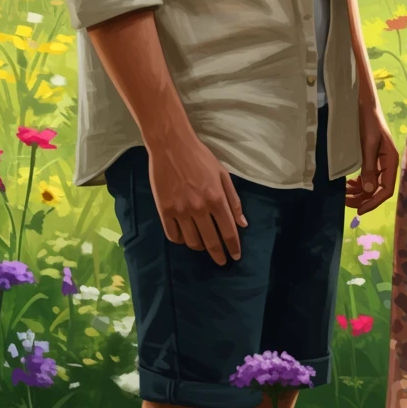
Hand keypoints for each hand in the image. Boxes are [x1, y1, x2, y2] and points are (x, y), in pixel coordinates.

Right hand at [147, 135, 247, 265]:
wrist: (171, 146)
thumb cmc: (200, 158)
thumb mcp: (223, 175)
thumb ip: (233, 200)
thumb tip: (242, 224)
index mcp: (216, 198)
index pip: (228, 231)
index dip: (233, 247)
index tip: (235, 257)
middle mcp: (199, 208)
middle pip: (211, 241)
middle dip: (219, 254)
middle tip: (222, 262)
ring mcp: (180, 211)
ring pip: (192, 241)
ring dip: (200, 247)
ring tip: (204, 246)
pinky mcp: (164, 211)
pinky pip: (174, 236)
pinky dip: (181, 241)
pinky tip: (186, 238)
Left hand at [347, 100, 399, 214]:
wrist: (363, 104)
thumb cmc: (368, 121)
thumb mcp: (368, 144)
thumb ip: (369, 166)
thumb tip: (368, 190)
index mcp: (391, 161)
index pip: (386, 189)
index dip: (373, 202)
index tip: (359, 210)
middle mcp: (386, 164)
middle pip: (378, 189)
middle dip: (363, 198)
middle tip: (345, 202)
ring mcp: (378, 161)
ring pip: (371, 185)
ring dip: (359, 192)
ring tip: (344, 195)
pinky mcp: (370, 158)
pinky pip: (366, 177)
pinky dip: (357, 184)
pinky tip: (348, 185)